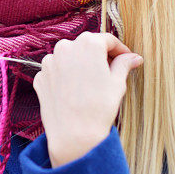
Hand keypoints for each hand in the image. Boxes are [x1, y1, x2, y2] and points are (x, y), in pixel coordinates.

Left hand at [32, 31, 142, 167]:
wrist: (73, 134)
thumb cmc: (99, 107)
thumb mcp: (117, 83)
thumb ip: (124, 64)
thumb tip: (133, 57)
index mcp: (88, 43)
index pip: (107, 39)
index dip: (119, 48)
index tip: (126, 57)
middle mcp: (65, 47)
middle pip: (86, 46)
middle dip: (98, 55)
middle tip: (110, 71)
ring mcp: (49, 62)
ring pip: (69, 57)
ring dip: (79, 65)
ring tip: (90, 84)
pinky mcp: (40, 76)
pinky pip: (56, 71)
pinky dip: (65, 77)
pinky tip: (74, 91)